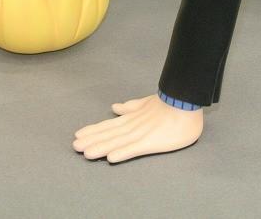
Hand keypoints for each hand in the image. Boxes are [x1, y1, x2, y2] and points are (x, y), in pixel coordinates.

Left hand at [73, 93, 202, 162]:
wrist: (186, 101)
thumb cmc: (171, 103)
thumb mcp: (148, 102)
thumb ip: (132, 106)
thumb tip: (115, 107)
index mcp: (133, 116)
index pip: (110, 125)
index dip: (94, 130)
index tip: (79, 135)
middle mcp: (134, 125)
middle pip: (110, 134)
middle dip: (92, 140)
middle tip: (75, 146)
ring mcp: (142, 133)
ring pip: (118, 141)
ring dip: (102, 147)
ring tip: (86, 153)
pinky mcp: (153, 141)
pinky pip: (136, 148)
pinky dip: (123, 152)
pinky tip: (111, 158)